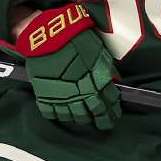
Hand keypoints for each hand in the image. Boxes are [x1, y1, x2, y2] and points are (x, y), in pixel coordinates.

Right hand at [0, 3, 121, 129]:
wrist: (47, 36)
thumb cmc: (75, 39)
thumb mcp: (97, 50)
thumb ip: (105, 68)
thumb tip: (114, 81)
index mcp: (96, 82)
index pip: (109, 102)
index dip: (113, 110)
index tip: (115, 114)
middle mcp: (80, 94)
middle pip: (93, 113)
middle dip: (101, 120)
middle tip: (104, 124)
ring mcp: (61, 97)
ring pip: (74, 116)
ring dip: (81, 119)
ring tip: (85, 119)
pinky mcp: (44, 96)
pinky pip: (52, 113)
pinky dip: (59, 115)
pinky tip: (63, 113)